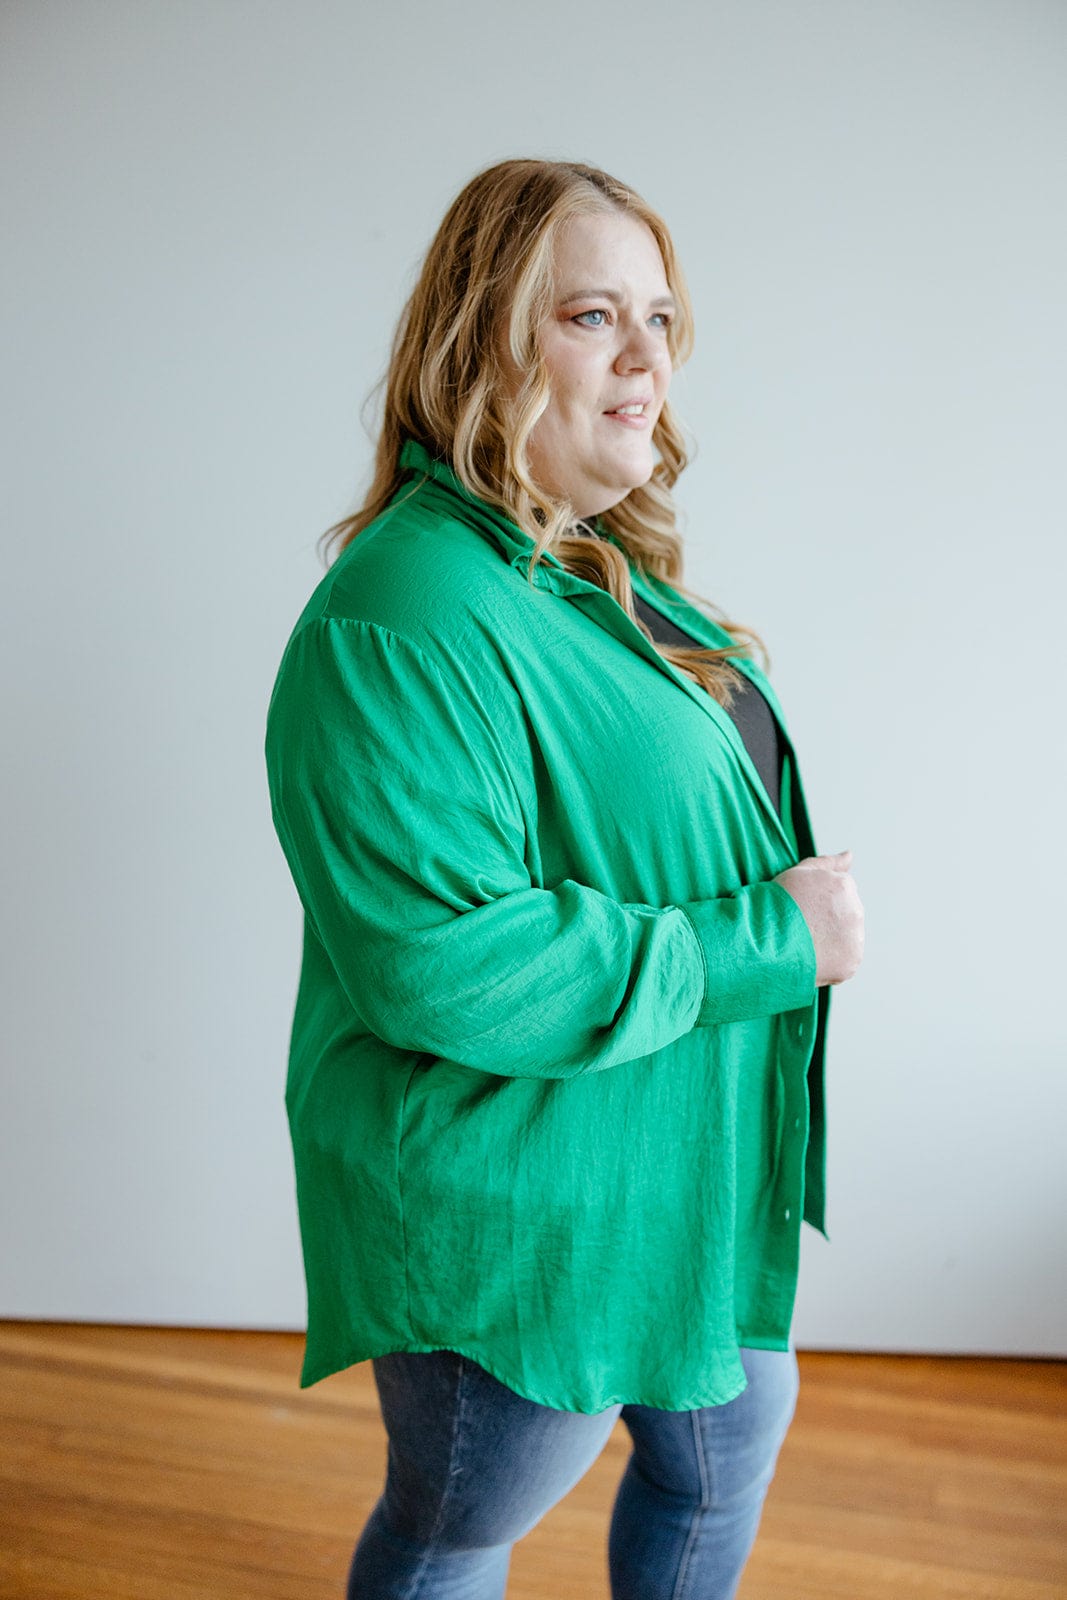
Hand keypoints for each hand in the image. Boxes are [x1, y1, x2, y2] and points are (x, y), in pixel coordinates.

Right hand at [774, 849, 864, 986]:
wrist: (760, 941)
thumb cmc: (775, 904)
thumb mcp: (799, 873)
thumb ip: (828, 863)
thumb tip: (850, 854)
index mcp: (844, 885)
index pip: (841, 894)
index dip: (819, 903)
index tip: (800, 910)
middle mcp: (855, 910)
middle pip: (847, 915)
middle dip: (828, 921)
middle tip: (800, 929)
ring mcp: (855, 938)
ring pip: (848, 939)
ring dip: (832, 942)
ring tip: (804, 945)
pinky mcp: (850, 963)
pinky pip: (845, 962)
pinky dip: (831, 962)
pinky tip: (810, 958)